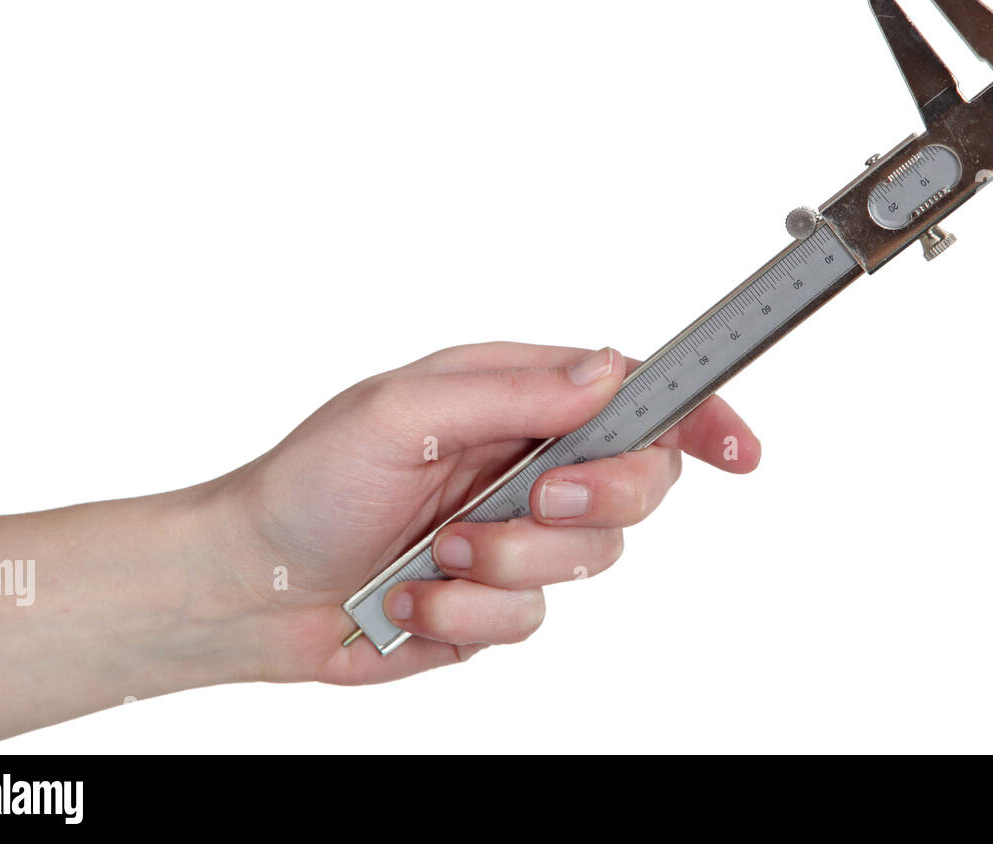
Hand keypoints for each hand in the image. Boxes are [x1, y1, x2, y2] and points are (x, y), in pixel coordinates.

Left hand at [220, 342, 760, 685]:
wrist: (255, 583)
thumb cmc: (312, 480)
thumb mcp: (403, 409)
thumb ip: (514, 392)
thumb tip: (608, 374)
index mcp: (517, 399)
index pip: (636, 398)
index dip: (699, 418)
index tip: (737, 449)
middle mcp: (532, 464)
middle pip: (638, 483)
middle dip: (595, 500)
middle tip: (537, 498)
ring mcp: (520, 537)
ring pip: (591, 561)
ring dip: (508, 562)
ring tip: (436, 552)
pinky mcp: (499, 601)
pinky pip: (531, 618)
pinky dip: (467, 610)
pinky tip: (414, 597)